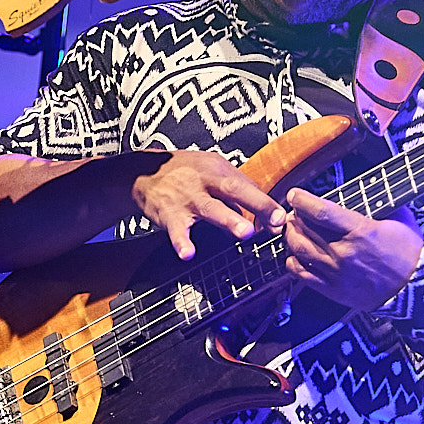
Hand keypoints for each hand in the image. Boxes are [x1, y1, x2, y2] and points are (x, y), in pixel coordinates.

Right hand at [131, 150, 285, 260]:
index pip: (247, 185)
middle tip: (273, 221)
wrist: (142, 174)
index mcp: (218, 171)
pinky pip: (177, 230)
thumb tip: (264, 213)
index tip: (281, 217)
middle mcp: (204, 182)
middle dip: (256, 204)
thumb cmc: (183, 173)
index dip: (265, 201)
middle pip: (233, 190)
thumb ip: (237, 189)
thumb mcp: (211, 169)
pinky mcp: (169, 215)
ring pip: (210, 208)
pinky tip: (188, 253)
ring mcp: (187, 198)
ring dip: (228, 220)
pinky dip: (182, 242)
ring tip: (244, 233)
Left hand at [280, 189, 423, 311]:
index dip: (302, 201)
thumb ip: (381, 203)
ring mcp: (336, 273)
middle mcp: (344, 252)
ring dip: (290, 238)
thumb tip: (370, 189)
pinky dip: (293, 263)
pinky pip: (302, 275)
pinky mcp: (333, 290)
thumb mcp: (401, 219)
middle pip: (304, 231)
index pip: (321, 212)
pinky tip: (295, 255)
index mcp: (360, 231)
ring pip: (299, 252)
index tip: (295, 195)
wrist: (415, 290)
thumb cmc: (410, 253)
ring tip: (292, 230)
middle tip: (293, 212)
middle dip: (293, 218)